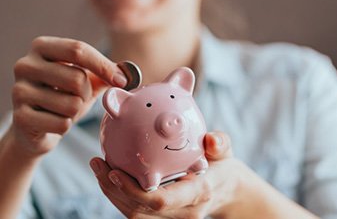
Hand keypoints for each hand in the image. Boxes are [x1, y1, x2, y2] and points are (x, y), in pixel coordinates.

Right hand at [11, 36, 126, 155]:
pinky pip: (62, 124)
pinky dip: (66, 127)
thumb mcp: (86, 80)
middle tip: (78, 98)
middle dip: (87, 94)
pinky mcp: (19, 117)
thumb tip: (129, 75)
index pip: (78, 50)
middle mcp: (25, 65)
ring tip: (64, 110)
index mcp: (43, 47)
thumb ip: (106, 73)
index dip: (104, 66)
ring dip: (76, 112)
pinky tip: (54, 122)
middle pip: (77, 79)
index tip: (122, 81)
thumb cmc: (64, 96)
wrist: (35, 126)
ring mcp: (18, 91)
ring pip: (72, 104)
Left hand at [90, 131, 238, 217]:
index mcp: (196, 195)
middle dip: (113, 190)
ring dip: (112, 193)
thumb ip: (220, 144)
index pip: (161, 201)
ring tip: (98, 167)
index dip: (134, 191)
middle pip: (139, 211)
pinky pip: (136, 211)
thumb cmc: (221, 167)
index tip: (114, 172)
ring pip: (133, 214)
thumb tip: (210, 140)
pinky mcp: (163, 218)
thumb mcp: (224, 152)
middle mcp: (182, 212)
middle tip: (97, 163)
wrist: (224, 190)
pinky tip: (109, 175)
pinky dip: (119, 194)